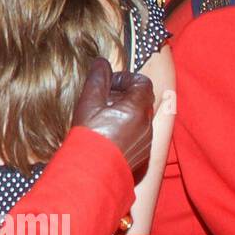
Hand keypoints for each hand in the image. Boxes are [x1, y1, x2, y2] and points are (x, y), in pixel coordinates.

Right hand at [70, 59, 153, 176]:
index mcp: (136, 108)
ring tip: (103, 120)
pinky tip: (108, 138)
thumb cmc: (89, 136)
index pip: (143, 82)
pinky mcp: (142, 156)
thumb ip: (97, 79)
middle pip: (142, 100)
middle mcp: (146, 124)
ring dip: (126, 114)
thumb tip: (101, 62)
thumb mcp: (88, 103)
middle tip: (103, 101)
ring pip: (141, 119)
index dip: (126, 79)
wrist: (92, 173)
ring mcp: (146, 141)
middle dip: (125, 96)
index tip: (109, 85)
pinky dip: (127, 131)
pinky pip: (139, 136)